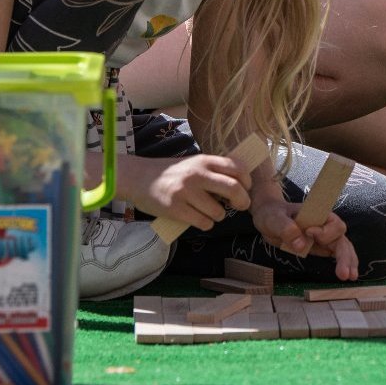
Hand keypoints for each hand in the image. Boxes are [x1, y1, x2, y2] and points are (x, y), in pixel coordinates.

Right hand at [130, 154, 252, 230]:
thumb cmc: (171, 173)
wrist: (138, 178)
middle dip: (242, 201)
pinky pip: (203, 223)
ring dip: (218, 216)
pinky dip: (205, 224)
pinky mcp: (175, 209)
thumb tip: (240, 185)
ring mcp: (185, 192)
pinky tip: (198, 218)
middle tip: (240, 205)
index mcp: (204, 160)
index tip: (245, 188)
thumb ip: (214, 170)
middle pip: (234, 189)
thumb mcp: (194, 163)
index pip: (237, 168)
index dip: (247, 180)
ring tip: (209, 212)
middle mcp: (197, 174)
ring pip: (218, 212)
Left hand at [251, 200, 359, 280]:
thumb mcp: (274, 219)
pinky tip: (348, 275)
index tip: (309, 233)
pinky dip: (343, 263)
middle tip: (343, 274)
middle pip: (341, 238)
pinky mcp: (321, 246)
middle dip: (344, 256)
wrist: (269, 218)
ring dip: (348, 262)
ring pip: (343, 247)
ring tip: (350, 277)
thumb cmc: (272, 214)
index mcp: (317, 214)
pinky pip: (336, 254)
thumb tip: (301, 245)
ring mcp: (325, 236)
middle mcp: (325, 224)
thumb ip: (286, 228)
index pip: (331, 222)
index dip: (325, 231)